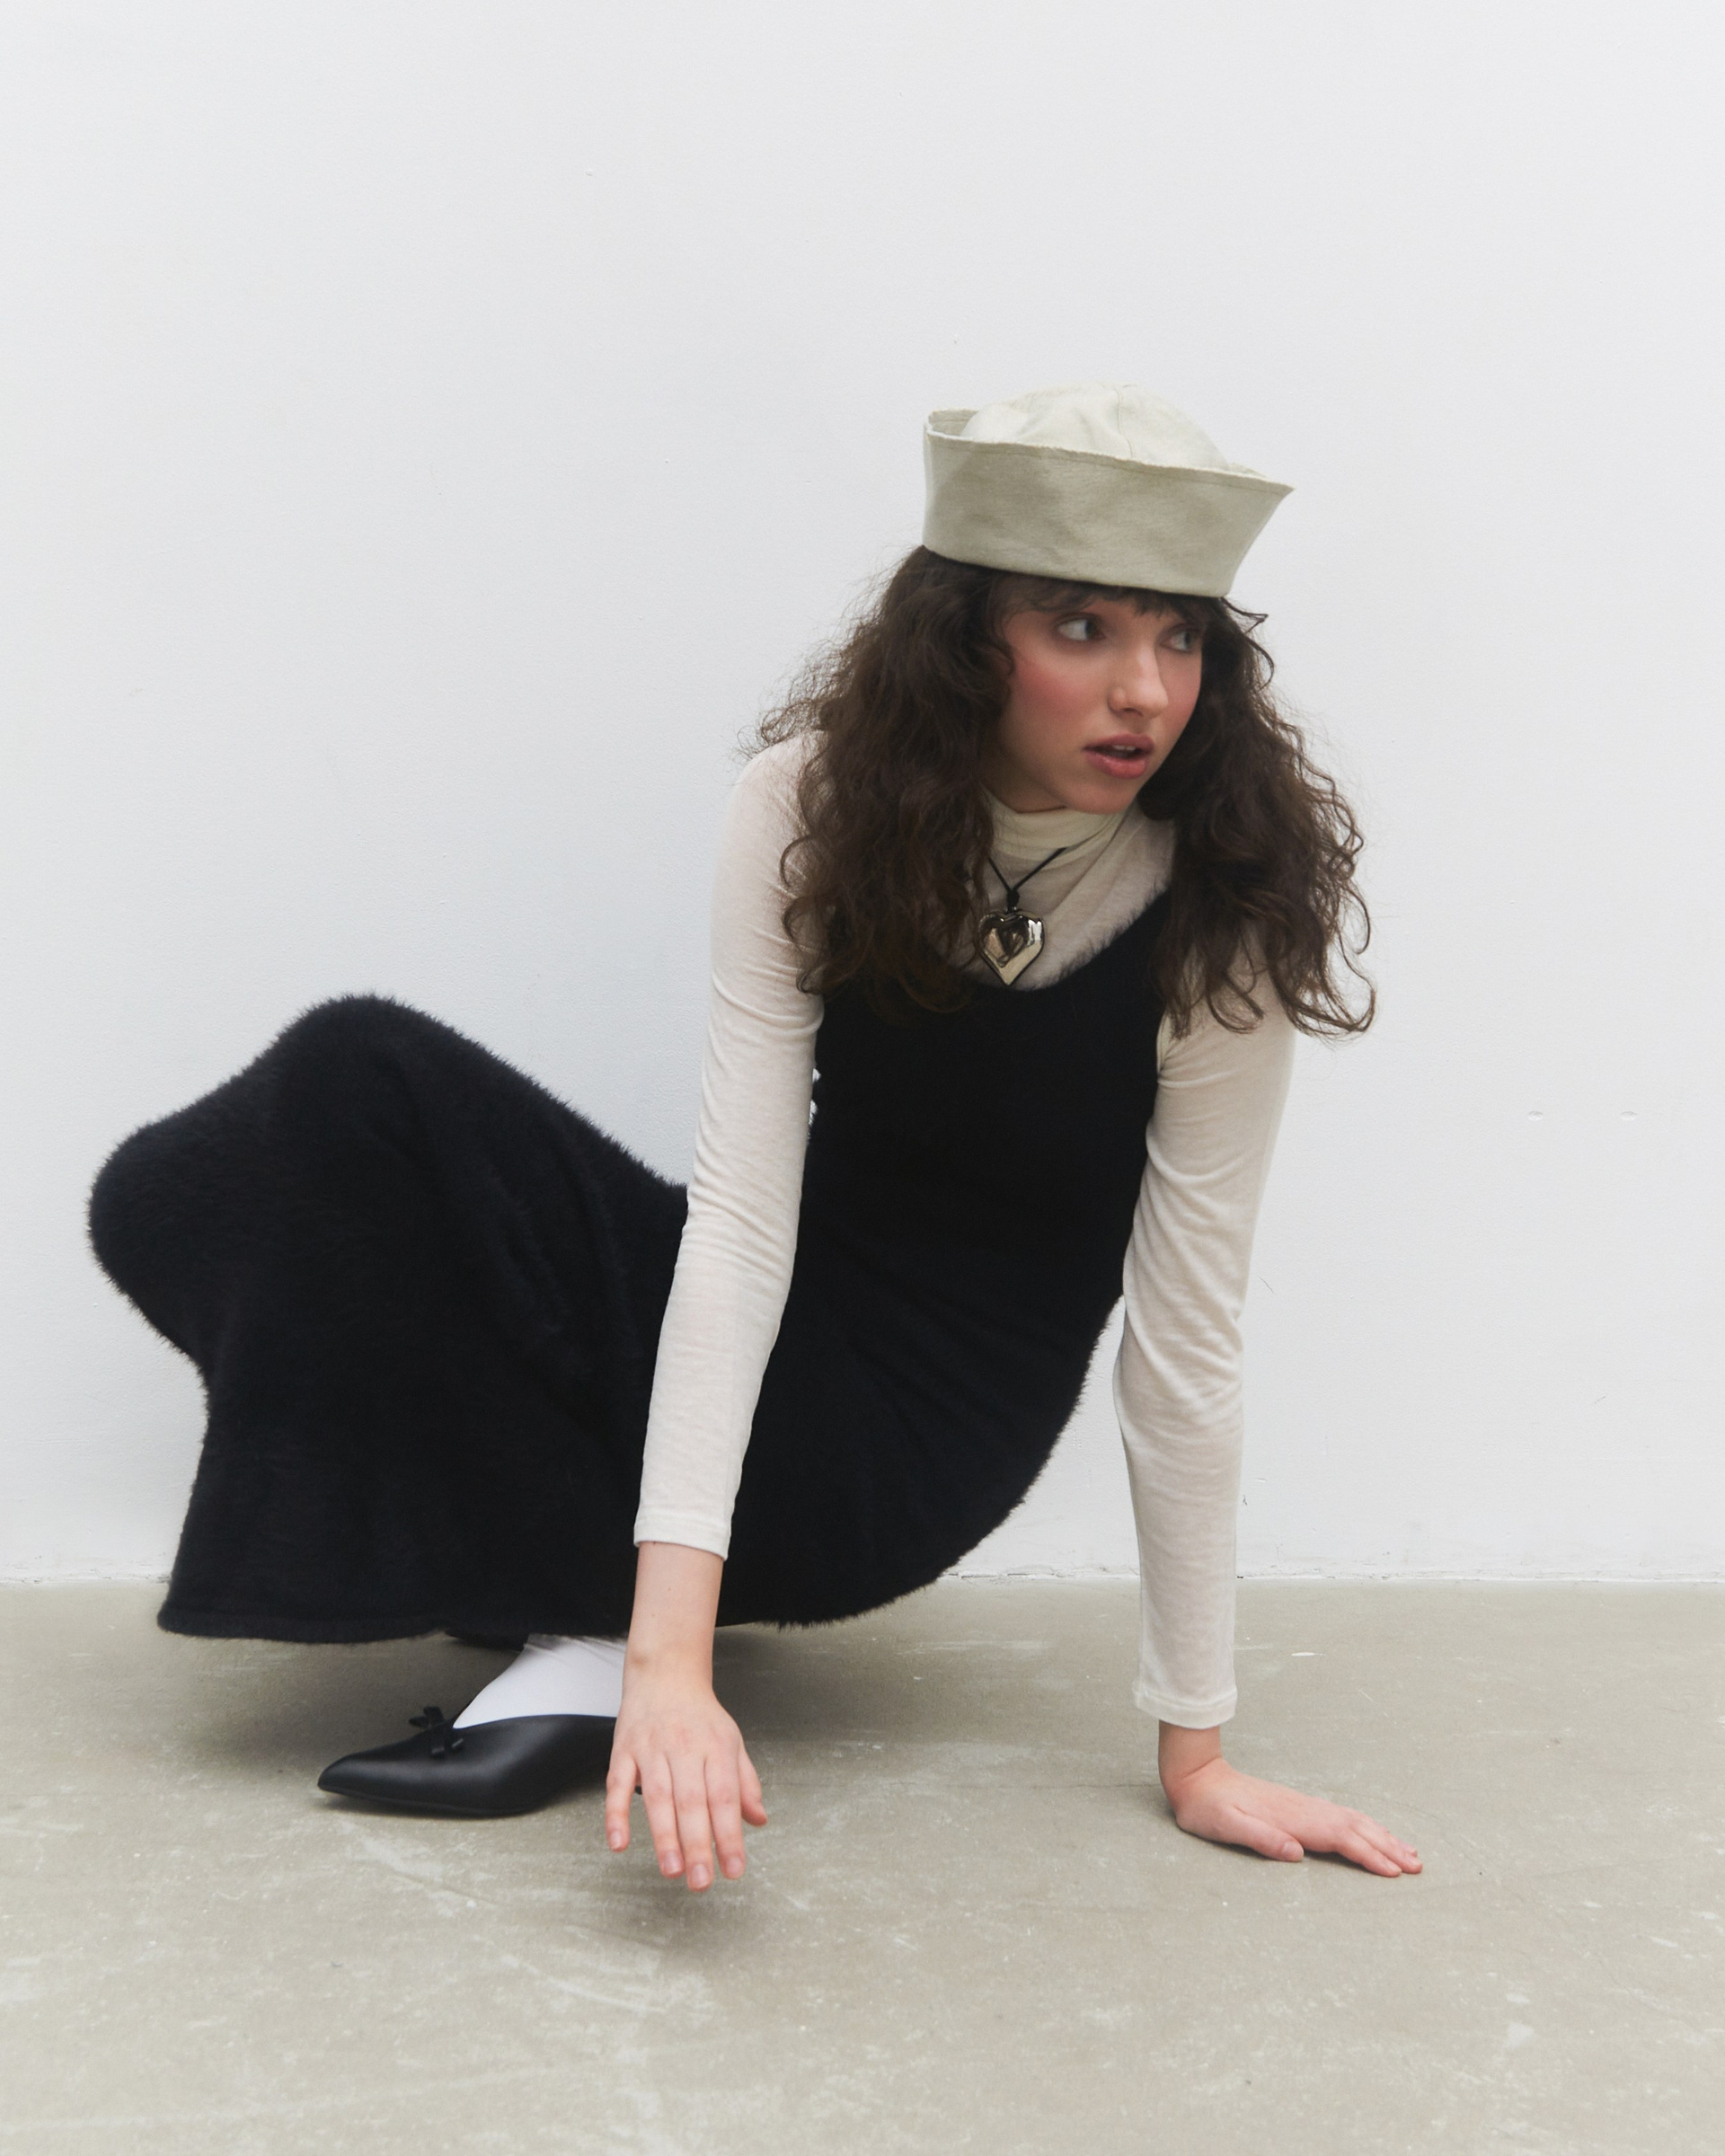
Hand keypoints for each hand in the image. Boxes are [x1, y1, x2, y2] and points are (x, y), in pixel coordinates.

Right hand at [605, 1541, 765, 1891]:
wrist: (665, 1673)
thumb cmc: (701, 1717)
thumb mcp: (732, 1743)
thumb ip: (745, 1783)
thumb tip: (759, 1820)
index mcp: (717, 1747)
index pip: (725, 1797)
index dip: (730, 1835)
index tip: (735, 1870)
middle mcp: (685, 1747)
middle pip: (692, 1801)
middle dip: (698, 1844)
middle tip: (701, 1882)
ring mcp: (651, 1748)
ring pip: (657, 1796)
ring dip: (664, 1836)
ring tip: (672, 1870)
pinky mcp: (623, 1750)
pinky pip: (617, 1785)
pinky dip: (616, 1814)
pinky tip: (618, 1843)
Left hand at [1159, 1724, 1420, 1876]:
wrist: (1197, 1778)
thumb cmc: (1209, 1808)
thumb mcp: (1226, 1826)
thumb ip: (1261, 1838)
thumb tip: (1296, 1852)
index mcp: (1292, 1819)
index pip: (1339, 1838)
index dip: (1368, 1855)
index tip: (1394, 1873)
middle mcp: (1304, 1810)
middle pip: (1355, 1828)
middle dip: (1387, 1846)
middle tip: (1418, 1865)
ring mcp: (1303, 1806)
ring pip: (1352, 1820)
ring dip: (1382, 1836)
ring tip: (1408, 1851)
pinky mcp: (1299, 1807)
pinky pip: (1341, 1817)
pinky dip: (1365, 1827)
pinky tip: (1373, 1833)